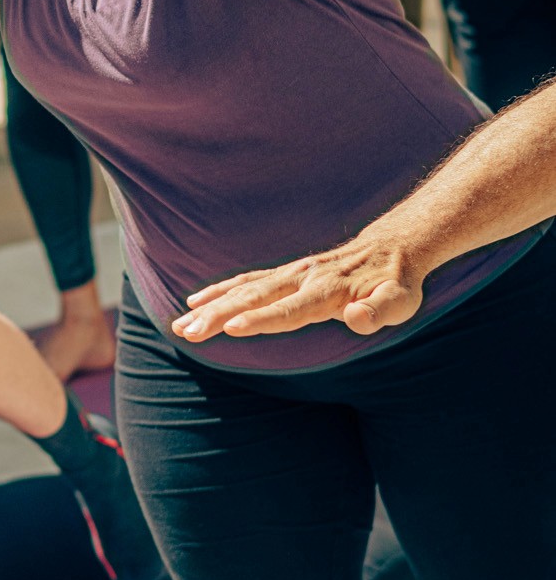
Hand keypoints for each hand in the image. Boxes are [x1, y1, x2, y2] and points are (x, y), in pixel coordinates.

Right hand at [170, 229, 426, 342]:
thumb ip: (379, 312)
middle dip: (217, 315)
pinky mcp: (283, 275)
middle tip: (187, 331)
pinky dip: (218, 291)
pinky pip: (244, 282)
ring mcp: (289, 274)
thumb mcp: (400, 302)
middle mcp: (301, 279)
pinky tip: (194, 302)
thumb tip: (354, 317)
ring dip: (209, 307)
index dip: (260, 320)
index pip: (289, 310)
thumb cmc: (396, 284)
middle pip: (254, 298)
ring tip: (179, 325)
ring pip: (242, 290)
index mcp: (327, 292)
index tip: (231, 328)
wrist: (391, 247)